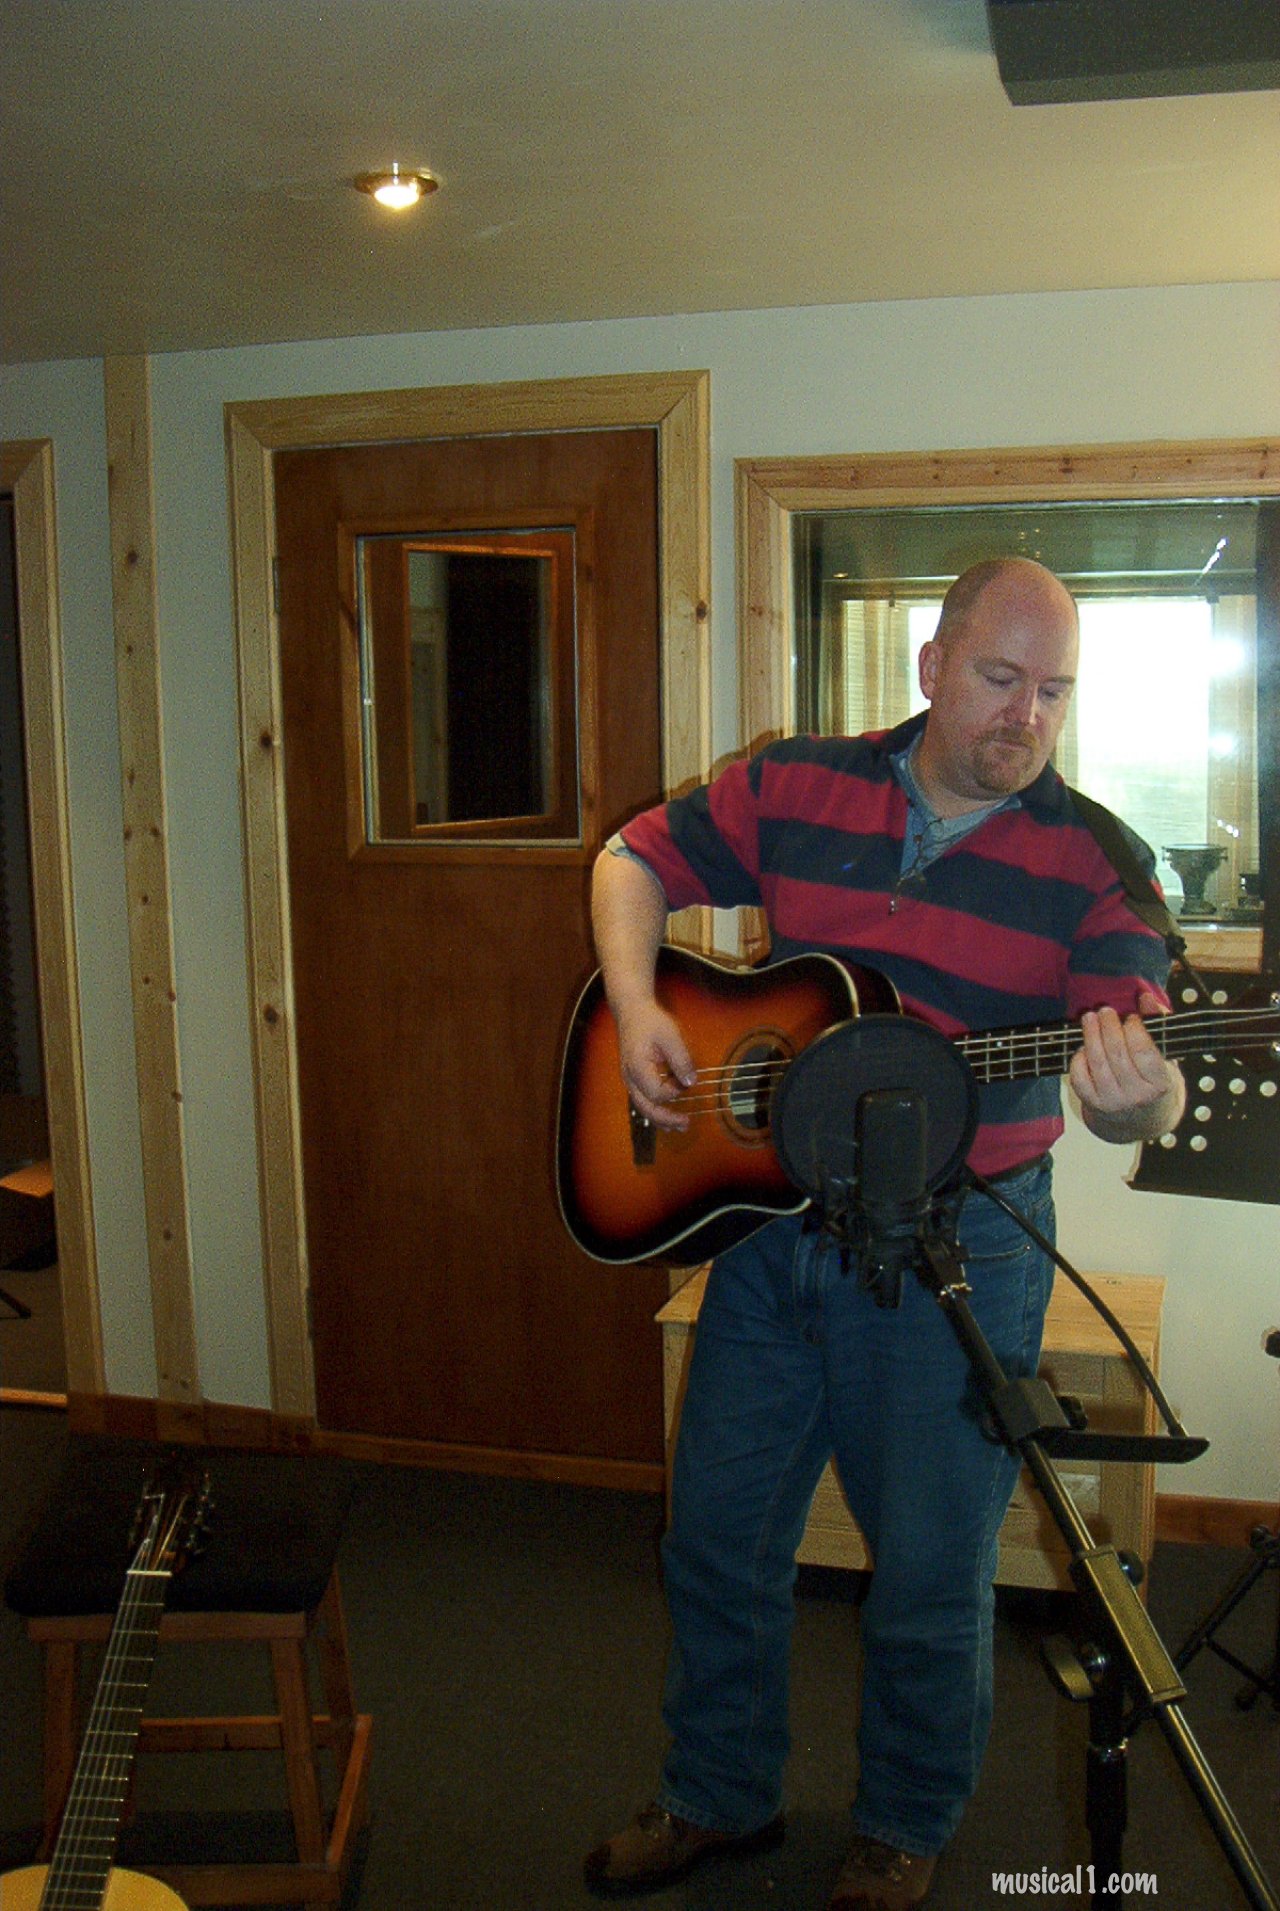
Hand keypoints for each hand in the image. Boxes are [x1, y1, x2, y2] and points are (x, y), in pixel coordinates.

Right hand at [613, 997, 696, 1131]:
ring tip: (678, 1127)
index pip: (656, 1093)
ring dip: (661, 1119)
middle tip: (685, 1124)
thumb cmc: (651, 1022)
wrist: (631, 1012)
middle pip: (646, 1108)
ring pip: (643, 1108)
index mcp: (637, 1067)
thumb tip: (691, 1082)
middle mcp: (630, 1078)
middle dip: (666, 1119)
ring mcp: (630, 1080)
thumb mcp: (670, 1036)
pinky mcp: (634, 1079)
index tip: (685, 1081)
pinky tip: (667, 1117)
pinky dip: (655, 1110)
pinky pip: (643, 1100)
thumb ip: (681, 1059)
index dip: (673, 1092)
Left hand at [1069, 991, 1185, 1141]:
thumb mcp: (1165, 1056)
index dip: (1135, 1031)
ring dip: (1091, 1036)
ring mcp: (1113, 1102)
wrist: (1143, 1119)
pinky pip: (1080, 1078)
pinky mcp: (1094, 1104)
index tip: (1131, 1018)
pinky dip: (1079, 1059)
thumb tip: (1145, 997)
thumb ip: (1158, 1025)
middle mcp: (1136, 1096)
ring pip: (1097, 1063)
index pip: (1145, 1053)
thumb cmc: (1155, 1080)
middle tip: (1105, 1011)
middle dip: (1108, 1028)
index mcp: (1160, 1084)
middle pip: (1117, 1055)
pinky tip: (1084, 1046)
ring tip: (1089, 1018)